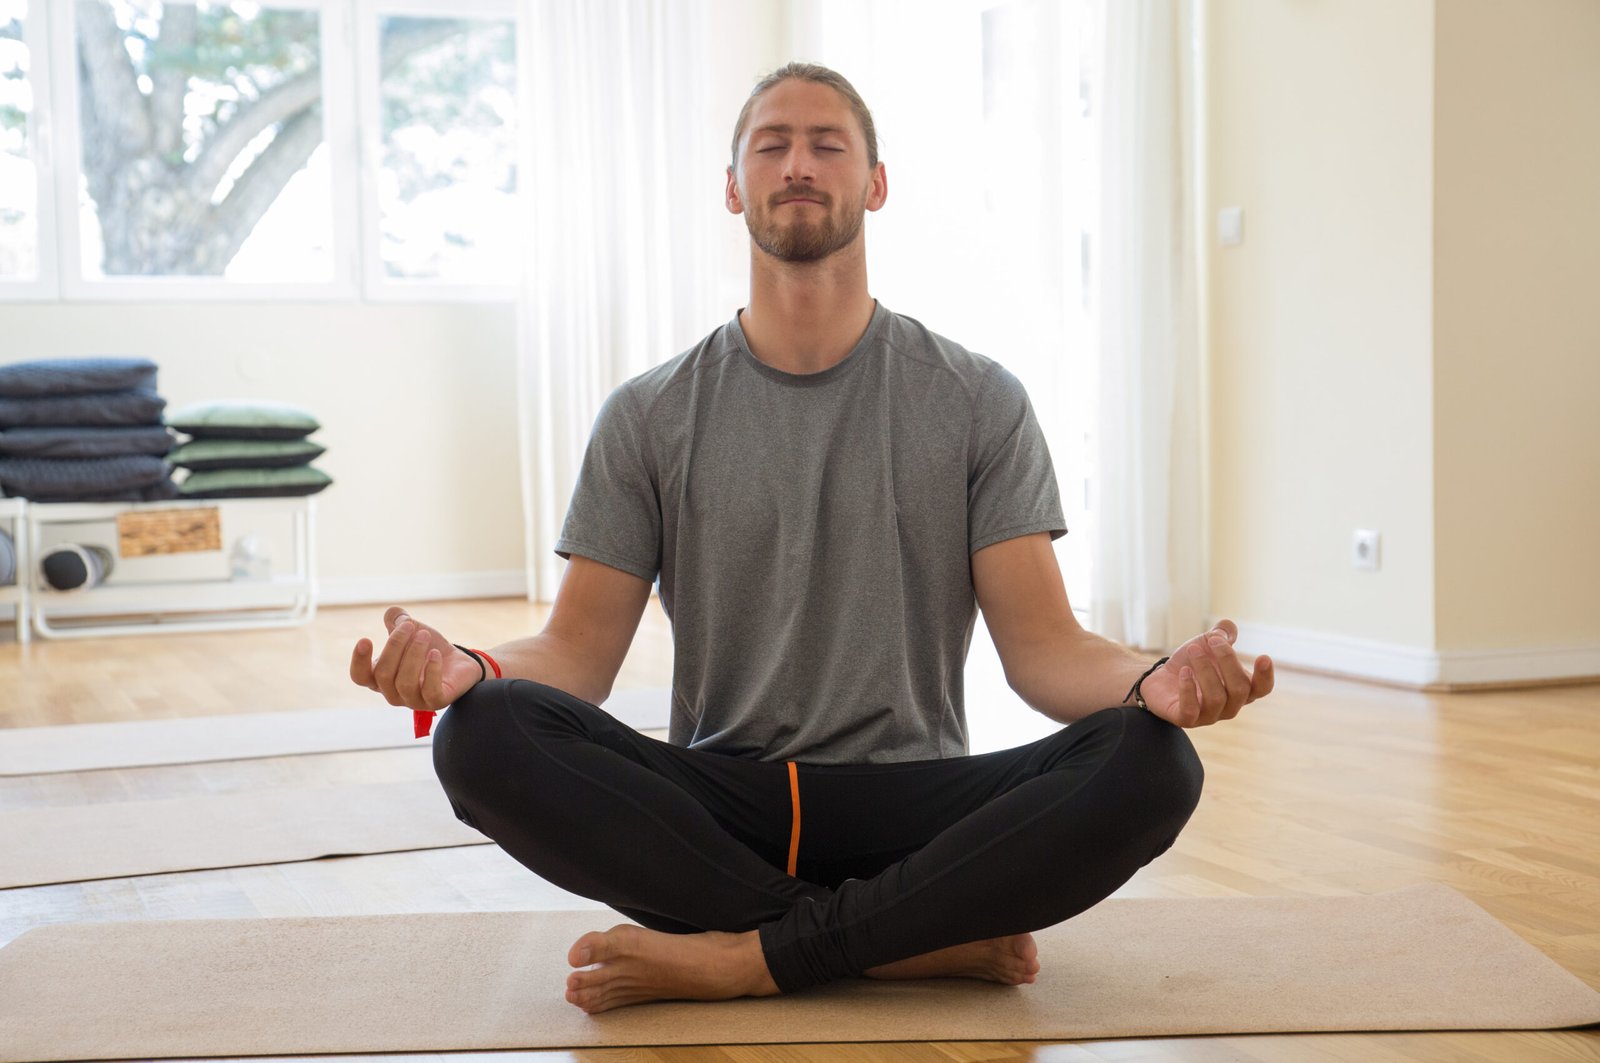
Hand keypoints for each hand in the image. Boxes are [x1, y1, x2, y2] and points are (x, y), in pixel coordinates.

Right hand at [350, 606, 484, 712]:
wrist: (459, 664)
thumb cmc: (429, 648)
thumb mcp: (413, 631)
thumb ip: (399, 621)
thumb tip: (393, 613)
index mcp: (380, 678)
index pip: (360, 676)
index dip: (359, 661)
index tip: (365, 639)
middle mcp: (393, 693)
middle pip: (383, 674)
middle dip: (395, 645)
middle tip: (410, 625)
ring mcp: (414, 700)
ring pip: (405, 683)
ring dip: (414, 654)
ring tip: (424, 634)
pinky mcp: (436, 701)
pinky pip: (430, 691)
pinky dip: (431, 670)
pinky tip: (436, 653)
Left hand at [1136, 619, 1272, 727]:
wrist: (1160, 679)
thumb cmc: (1191, 663)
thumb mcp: (1206, 643)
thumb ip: (1221, 634)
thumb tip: (1228, 628)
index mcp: (1242, 689)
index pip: (1262, 688)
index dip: (1265, 676)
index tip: (1263, 656)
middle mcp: (1230, 706)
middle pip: (1240, 689)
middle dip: (1227, 660)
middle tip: (1211, 640)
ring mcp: (1209, 716)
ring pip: (1216, 698)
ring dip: (1205, 670)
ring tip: (1192, 650)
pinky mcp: (1186, 719)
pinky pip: (1191, 710)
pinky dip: (1188, 689)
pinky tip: (1184, 671)